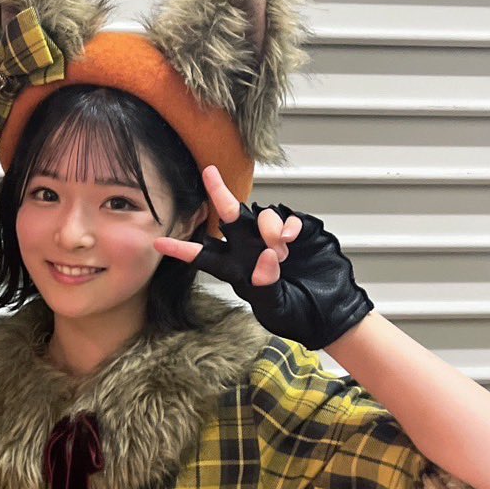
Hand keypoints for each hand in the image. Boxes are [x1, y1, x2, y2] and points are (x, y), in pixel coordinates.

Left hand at [153, 165, 372, 348]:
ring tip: (281, 251)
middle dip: (219, 194)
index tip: (157, 243)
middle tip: (209, 173)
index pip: (203, 257)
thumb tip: (265, 256)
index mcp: (235, 270)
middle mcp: (249, 249)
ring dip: (268, 228)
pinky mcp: (297, 232)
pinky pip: (286, 217)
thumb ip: (266, 285)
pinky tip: (291, 239)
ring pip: (260, 215)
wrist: (332, 311)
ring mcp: (272, 238)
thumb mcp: (276, 309)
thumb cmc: (297, 315)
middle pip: (229, 217)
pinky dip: (287, 225)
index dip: (180, 249)